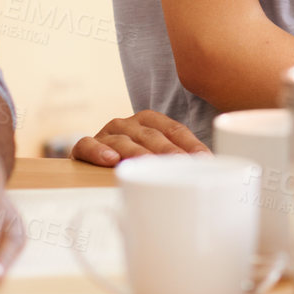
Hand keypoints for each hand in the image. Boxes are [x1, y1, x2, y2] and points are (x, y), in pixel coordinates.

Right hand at [70, 110, 209, 165]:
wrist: (92, 162)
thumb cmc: (132, 161)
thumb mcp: (156, 157)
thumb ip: (177, 161)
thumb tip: (208, 171)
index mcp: (150, 122)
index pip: (175, 130)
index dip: (191, 145)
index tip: (205, 160)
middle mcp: (129, 124)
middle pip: (151, 136)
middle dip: (168, 151)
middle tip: (181, 165)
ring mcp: (107, 133)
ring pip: (124, 141)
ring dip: (138, 153)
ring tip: (148, 164)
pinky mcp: (85, 146)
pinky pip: (88, 145)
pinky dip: (99, 151)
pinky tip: (111, 160)